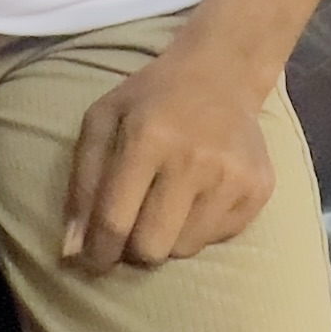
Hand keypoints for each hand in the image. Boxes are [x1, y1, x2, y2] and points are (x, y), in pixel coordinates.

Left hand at [60, 42, 273, 270]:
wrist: (223, 72)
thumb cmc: (151, 98)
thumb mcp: (102, 120)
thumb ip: (82, 182)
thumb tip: (71, 250)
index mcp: (148, 138)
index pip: (115, 221)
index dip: (97, 252)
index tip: (91, 259)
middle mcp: (194, 160)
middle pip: (152, 248)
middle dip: (133, 248)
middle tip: (131, 227)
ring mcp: (232, 177)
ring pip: (185, 249)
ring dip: (168, 236)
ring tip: (167, 202)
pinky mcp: (258, 189)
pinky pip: (218, 238)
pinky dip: (200, 227)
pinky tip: (199, 194)